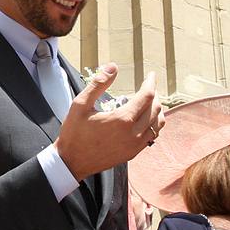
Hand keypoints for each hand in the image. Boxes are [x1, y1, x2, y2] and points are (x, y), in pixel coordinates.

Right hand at [54, 65, 164, 181]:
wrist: (71, 162)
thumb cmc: (74, 133)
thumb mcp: (80, 104)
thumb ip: (98, 84)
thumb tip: (113, 67)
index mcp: (122, 119)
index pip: (147, 96)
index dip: (151, 82)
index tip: (151, 75)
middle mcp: (133, 133)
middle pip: (155, 109)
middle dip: (154, 94)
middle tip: (148, 86)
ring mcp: (135, 145)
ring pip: (158, 124)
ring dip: (157, 110)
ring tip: (149, 101)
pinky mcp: (133, 153)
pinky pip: (152, 136)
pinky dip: (154, 124)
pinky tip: (146, 119)